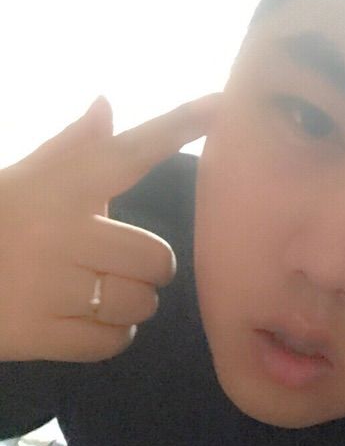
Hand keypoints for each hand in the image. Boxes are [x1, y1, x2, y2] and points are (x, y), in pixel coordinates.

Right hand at [0, 94, 215, 361]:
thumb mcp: (22, 181)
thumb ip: (71, 149)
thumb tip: (107, 105)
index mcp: (57, 187)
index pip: (130, 153)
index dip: (178, 125)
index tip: (220, 104)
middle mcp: (58, 231)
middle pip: (158, 257)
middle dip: (149, 269)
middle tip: (120, 268)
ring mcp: (48, 284)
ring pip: (140, 303)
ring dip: (131, 304)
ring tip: (96, 295)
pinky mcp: (38, 334)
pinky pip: (115, 341)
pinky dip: (111, 336)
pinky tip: (85, 321)